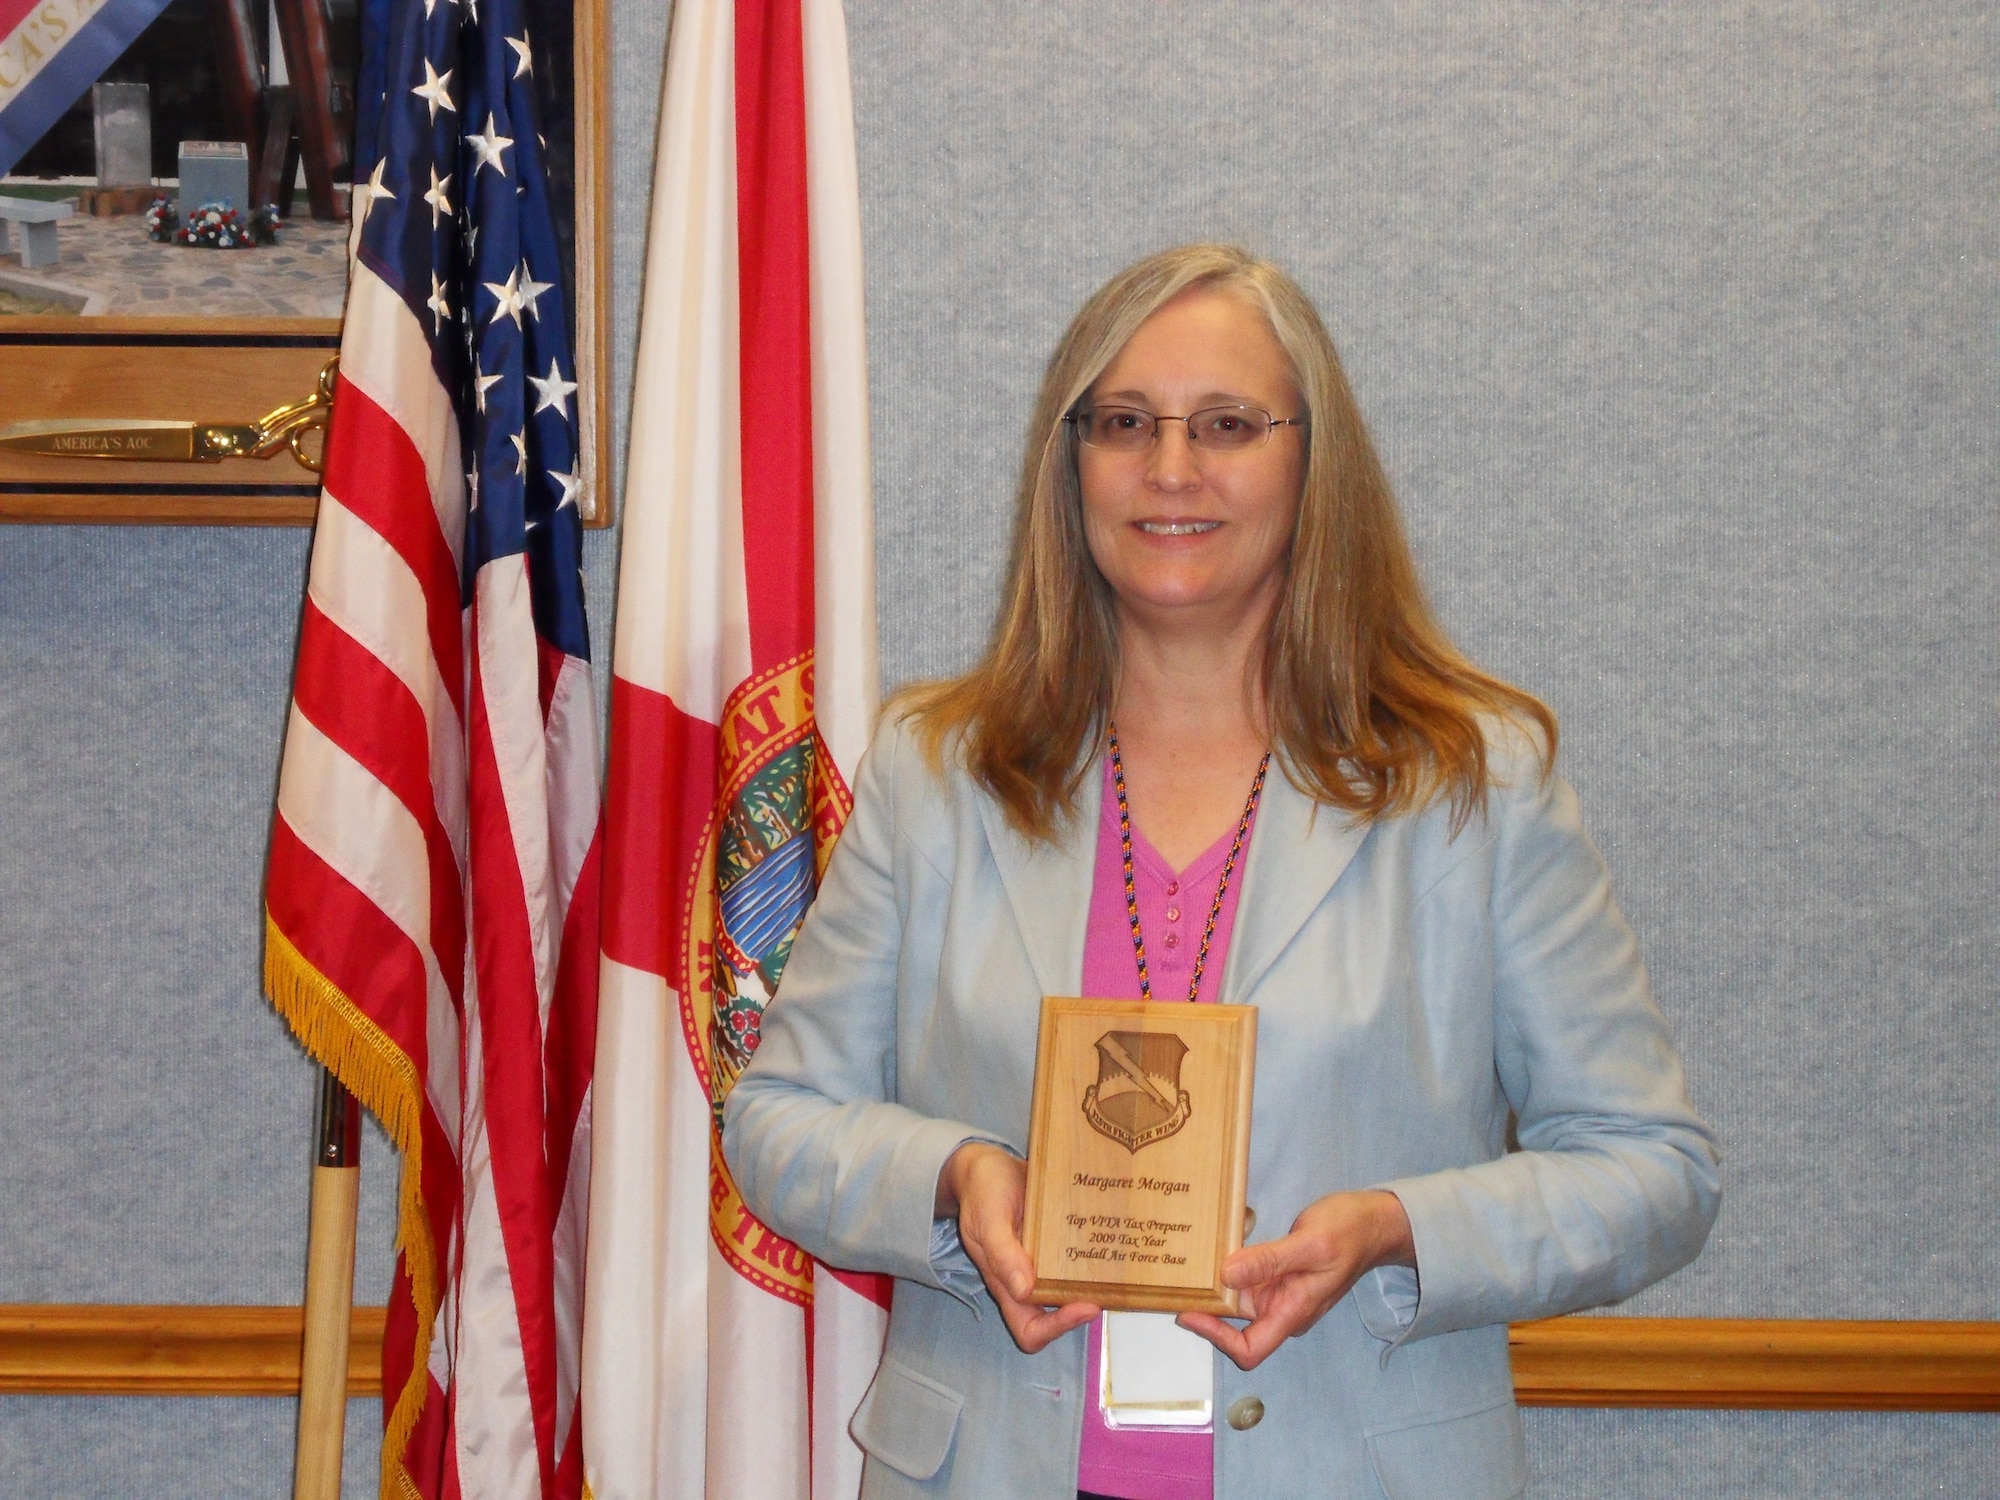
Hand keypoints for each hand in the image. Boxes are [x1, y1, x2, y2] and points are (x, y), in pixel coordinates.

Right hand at [937, 1143, 1098, 1353]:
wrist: (984, 1165)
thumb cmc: (982, 1192)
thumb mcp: (988, 1219)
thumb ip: (1002, 1255)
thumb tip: (1024, 1292)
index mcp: (1005, 1282)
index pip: (1030, 1329)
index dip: (1056, 1328)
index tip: (1084, 1306)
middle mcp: (1026, 1278)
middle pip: (1056, 1316)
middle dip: (1081, 1310)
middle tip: (1106, 1289)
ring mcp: (1041, 1261)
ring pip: (1069, 1289)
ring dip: (1091, 1287)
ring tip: (1115, 1270)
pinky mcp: (1054, 1241)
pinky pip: (1074, 1260)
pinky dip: (1093, 1259)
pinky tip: (1108, 1242)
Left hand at [1178, 1189, 1413, 1370]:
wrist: (1374, 1223)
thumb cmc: (1348, 1233)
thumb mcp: (1309, 1243)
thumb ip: (1269, 1260)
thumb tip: (1226, 1275)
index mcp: (1293, 1312)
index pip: (1249, 1349)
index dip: (1217, 1339)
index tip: (1189, 1313)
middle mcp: (1283, 1309)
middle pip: (1236, 1327)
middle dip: (1205, 1310)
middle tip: (1174, 1283)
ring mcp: (1280, 1293)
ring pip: (1237, 1301)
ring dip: (1213, 1288)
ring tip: (1183, 1265)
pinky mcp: (1277, 1275)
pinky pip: (1245, 1279)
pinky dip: (1226, 1270)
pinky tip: (1209, 1250)